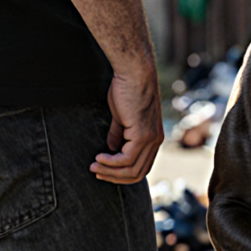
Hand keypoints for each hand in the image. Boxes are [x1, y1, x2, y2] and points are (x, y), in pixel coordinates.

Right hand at [91, 68, 163, 183]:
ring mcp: (150, 139)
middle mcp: (155, 141)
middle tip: (96, 172)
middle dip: (115, 177)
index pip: (141, 167)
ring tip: (95, 166)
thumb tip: (111, 150)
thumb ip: (119, 134)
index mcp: (153, 138)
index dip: (122, 174)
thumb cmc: (126, 90)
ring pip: (132, 169)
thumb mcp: (122, 117)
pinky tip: (99, 157)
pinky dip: (111, 162)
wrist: (134, 73)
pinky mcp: (142, 134)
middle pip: (138, 173)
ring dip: (110, 171)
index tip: (103, 170)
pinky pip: (127, 159)